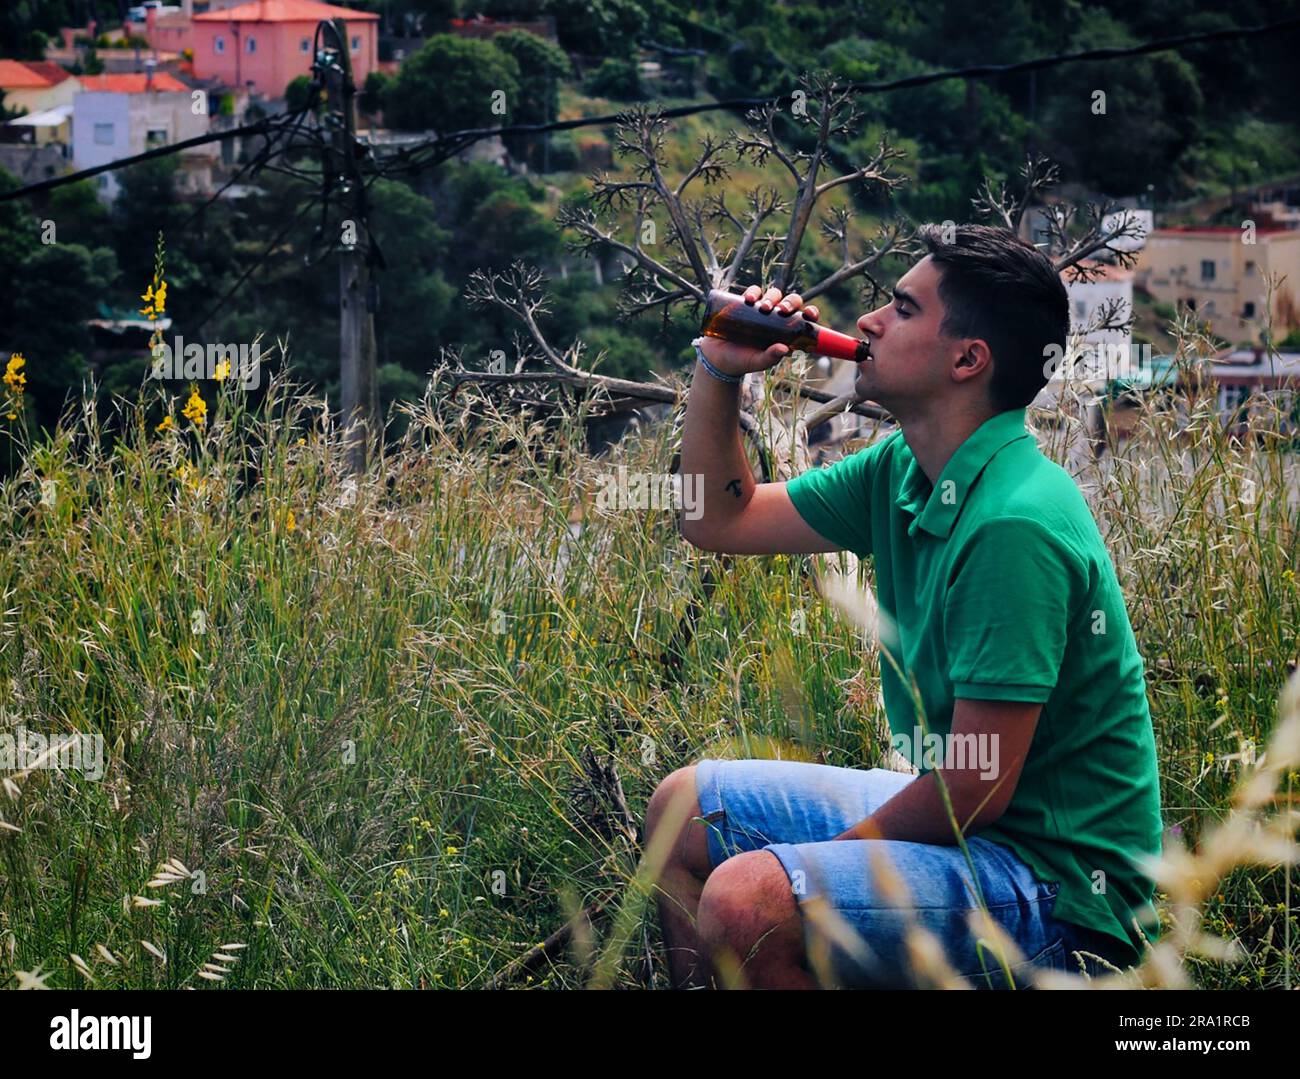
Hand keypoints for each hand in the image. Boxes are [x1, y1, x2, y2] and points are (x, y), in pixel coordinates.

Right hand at [696, 284, 819, 376]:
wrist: (717, 358)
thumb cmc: (741, 362)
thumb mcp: (758, 362)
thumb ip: (770, 357)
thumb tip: (785, 349)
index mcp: (785, 332)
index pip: (803, 318)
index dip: (810, 313)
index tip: (810, 314)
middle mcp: (775, 318)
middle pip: (790, 302)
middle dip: (790, 302)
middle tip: (782, 310)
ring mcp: (760, 310)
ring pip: (774, 294)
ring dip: (772, 297)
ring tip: (762, 307)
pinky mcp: (745, 304)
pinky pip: (753, 292)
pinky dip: (753, 291)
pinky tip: (749, 299)